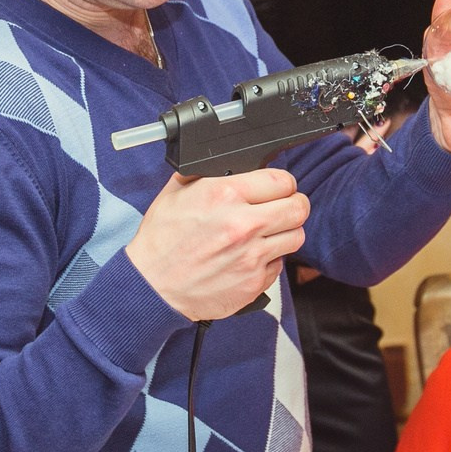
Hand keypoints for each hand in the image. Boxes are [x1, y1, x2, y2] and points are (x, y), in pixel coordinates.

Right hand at [127, 168, 308, 320]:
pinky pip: (280, 264)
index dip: (281, 183)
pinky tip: (250, 257)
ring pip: (296, 236)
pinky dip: (269, 260)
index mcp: (225, 194)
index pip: (282, 180)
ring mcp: (252, 255)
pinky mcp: (254, 281)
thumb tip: (227, 164)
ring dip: (285, 233)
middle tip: (280, 208)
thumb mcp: (175, 193)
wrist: (152, 287)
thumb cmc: (160, 242)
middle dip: (292, 205)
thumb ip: (206, 174)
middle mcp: (243, 224)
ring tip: (267, 234)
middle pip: (299, 207)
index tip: (276, 189)